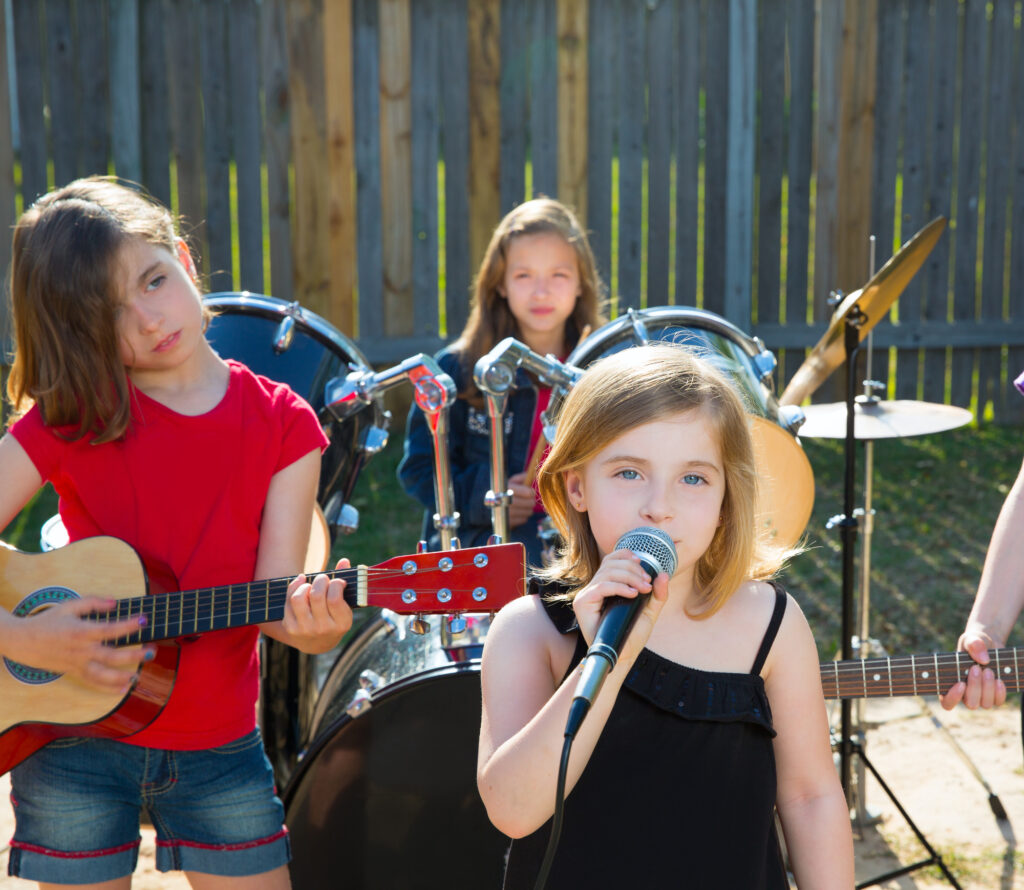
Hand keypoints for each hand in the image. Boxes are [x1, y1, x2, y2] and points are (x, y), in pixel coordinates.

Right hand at [3, 597, 151, 693]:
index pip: (109, 630)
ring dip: (123, 677)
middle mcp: (81, 650)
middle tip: (151, 651)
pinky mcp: (73, 672)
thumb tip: (115, 603)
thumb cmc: (48, 621)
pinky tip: (124, 689)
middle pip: (111, 656)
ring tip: (139, 675)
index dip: (128, 626)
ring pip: (103, 675)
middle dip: (134, 655)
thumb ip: (93, 602)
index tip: (144, 620)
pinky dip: (109, 688)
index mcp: (82, 631)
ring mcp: (77, 664)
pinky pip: (92, 683)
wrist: (22, 641)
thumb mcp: (69, 606)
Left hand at [280, 558, 353, 652]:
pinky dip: (294, 587)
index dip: (336, 583)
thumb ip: (345, 581)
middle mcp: (323, 629)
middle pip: (317, 595)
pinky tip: (300, 584)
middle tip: (323, 579)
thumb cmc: (333, 616)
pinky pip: (288, 601)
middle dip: (320, 580)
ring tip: (310, 585)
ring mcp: (305, 629)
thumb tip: (344, 561)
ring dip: (305, 585)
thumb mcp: (344, 605)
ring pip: (299, 598)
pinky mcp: (291, 627)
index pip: (335, 598)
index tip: (338, 581)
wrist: (317, 643)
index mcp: (341, 624)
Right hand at [506, 472, 537, 528]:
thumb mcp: (512, 481)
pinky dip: (523, 516)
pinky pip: (524, 519)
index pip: (528, 492)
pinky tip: (518, 512)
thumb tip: (536, 474)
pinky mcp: (508, 522)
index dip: (531, 492)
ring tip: (522, 506)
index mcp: (506, 488)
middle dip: (531, 501)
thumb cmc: (506, 492)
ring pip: (529, 512)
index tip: (530, 492)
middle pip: (530, 503)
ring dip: (528, 509)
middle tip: (527, 499)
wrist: (492, 506)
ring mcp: (506, 513)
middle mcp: (505, 501)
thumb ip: (523, 477)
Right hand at [571, 550, 669, 666]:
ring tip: (643, 589)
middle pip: (610, 564)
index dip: (625, 555)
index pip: (611, 560)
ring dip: (629, 576)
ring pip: (607, 572)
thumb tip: (663, 574)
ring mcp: (587, 595)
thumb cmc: (632, 635)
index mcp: (606, 586)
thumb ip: (658, 595)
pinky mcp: (582, 604)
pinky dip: (618, 587)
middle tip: (647, 583)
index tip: (643, 562)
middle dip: (633, 569)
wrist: (623, 656)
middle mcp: (594, 588)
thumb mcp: (649, 611)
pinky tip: (632, 594)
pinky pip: (600, 587)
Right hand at [940, 629, 1006, 709]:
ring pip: (986, 704)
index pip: (947, 703)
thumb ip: (973, 645)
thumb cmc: (973, 643)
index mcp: (950, 684)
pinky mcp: (995, 695)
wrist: (989, 644)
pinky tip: (998, 679)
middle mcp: (965, 695)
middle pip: (971, 704)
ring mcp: (981, 697)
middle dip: (975, 687)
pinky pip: (998, 701)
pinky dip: (1000, 692)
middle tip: (976, 668)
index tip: (961, 683)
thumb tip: (984, 660)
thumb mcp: (970, 639)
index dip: (953, 698)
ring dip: (988, 687)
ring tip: (988, 670)